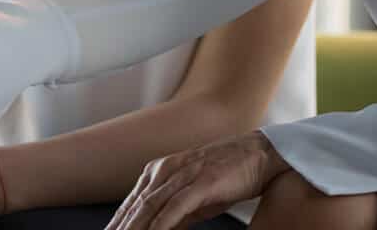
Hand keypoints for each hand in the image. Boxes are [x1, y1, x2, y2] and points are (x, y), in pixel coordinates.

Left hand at [106, 131, 290, 229]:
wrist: (260, 155)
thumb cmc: (228, 176)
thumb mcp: (195, 199)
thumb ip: (174, 216)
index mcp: (159, 171)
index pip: (131, 204)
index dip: (117, 225)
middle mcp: (165, 169)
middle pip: (135, 207)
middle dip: (120, 229)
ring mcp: (183, 174)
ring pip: (149, 207)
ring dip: (134, 229)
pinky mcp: (201, 181)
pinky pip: (175, 207)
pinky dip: (160, 224)